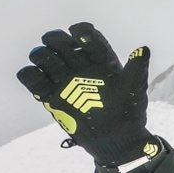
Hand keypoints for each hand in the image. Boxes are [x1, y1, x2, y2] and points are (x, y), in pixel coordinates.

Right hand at [17, 22, 157, 166]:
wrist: (115, 140)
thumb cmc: (128, 113)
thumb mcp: (135, 90)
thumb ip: (136, 69)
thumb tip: (143, 49)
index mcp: (101, 61)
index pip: (89, 38)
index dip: (82, 32)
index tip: (77, 33)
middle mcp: (81, 66)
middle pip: (62, 43)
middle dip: (56, 40)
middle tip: (54, 45)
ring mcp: (65, 80)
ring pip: (45, 57)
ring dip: (41, 54)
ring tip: (44, 60)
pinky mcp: (51, 96)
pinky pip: (33, 79)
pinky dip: (29, 75)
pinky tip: (35, 77)